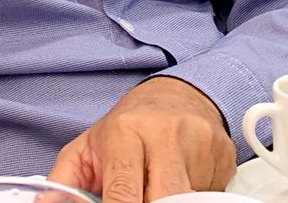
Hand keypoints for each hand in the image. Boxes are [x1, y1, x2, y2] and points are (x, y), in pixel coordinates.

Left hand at [48, 77, 236, 202]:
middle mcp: (165, 134)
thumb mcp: (87, 147)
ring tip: (155, 189)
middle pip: (163, 200)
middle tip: (140, 201)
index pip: (123, 191)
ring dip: (172, 201)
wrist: (175, 95)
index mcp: (125, 132)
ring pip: (190, 199)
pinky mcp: (224, 155)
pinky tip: (182, 182)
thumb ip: (64, 181)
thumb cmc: (126, 126)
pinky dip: (194, 196)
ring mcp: (199, 144)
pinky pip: (211, 193)